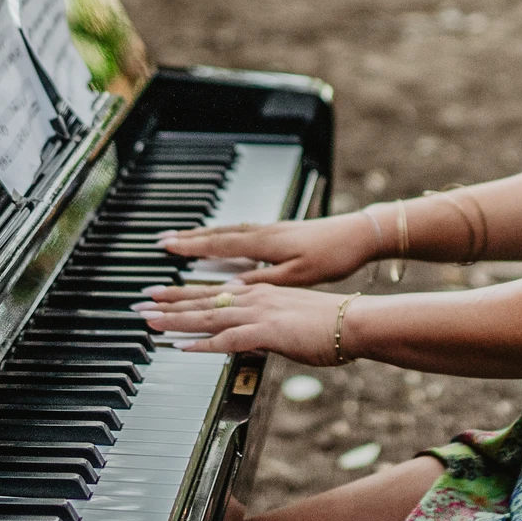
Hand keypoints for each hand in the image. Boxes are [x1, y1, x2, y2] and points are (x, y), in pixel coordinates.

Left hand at [133, 279, 353, 365]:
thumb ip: (266, 328)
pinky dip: (203, 343)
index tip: (160, 296)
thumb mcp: (291, 322)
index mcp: (260, 292)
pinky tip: (184, 347)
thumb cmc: (332, 324)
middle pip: (202, 299)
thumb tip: (251, 339)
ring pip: (208, 315)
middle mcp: (255, 296)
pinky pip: (228, 338)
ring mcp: (259, 312)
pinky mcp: (267, 330)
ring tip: (151, 321)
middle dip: (168, 303)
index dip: (184, 295)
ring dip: (176, 320)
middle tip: (142, 304)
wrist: (356, 322)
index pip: (214, 292)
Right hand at [157, 213, 378, 287]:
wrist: (359, 235)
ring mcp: (270, 230)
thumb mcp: (297, 277)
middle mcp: (263, 233)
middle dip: (189, 239)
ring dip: (203, 235)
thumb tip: (231, 290)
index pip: (219, 245)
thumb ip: (262, 282)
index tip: (167, 247)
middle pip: (218, 235)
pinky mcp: (279, 232)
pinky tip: (221, 240)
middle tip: (162, 241)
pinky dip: (223, 235)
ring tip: (182, 238)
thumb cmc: (332, 256)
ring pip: (228, 231)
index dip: (191, 247)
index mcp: (265, 244)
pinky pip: (241, 232)